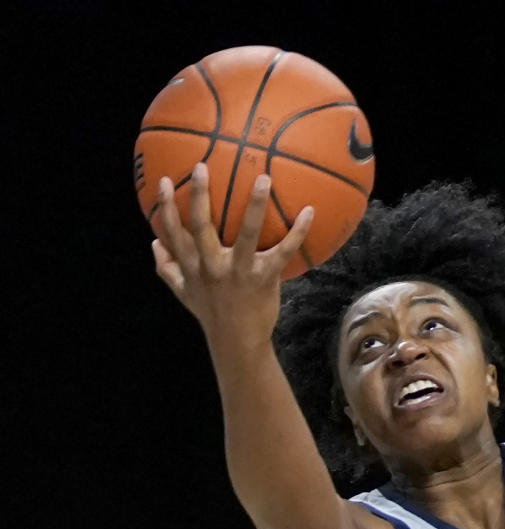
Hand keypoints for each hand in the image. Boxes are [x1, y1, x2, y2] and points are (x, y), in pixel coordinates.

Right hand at [152, 164, 313, 353]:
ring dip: (256, 206)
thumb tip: (154, 243)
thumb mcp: (184, 294)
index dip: (165, 207)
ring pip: (246, 235)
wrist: (237, 343)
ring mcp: (239, 272)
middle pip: (201, 227)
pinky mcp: (264, 279)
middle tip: (201, 167)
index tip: (162, 180)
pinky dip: (297, 233)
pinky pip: (283, 252)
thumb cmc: (212, 314)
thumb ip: (168, 269)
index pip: (174, 233)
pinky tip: (309, 212)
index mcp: (192, 268)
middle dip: (198, 196)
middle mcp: (212, 267)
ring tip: (264, 179)